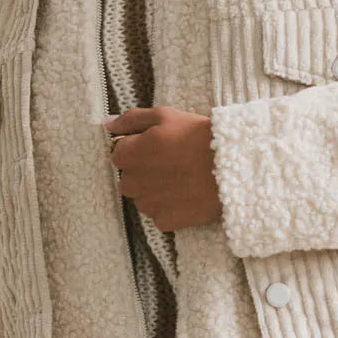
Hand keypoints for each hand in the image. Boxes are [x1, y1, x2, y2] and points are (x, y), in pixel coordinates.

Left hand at [105, 105, 222, 230]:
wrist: (231, 166)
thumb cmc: (198, 136)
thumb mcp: (165, 116)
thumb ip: (131, 120)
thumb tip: (107, 125)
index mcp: (129, 155)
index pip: (119, 154)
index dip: (138, 149)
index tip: (158, 147)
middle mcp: (132, 183)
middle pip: (129, 179)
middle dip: (144, 172)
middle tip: (171, 163)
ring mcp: (148, 205)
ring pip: (143, 198)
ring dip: (155, 191)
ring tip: (181, 179)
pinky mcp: (165, 221)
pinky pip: (159, 215)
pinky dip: (169, 207)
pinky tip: (186, 195)